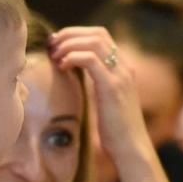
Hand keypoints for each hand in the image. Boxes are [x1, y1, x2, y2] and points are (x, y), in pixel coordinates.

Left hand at [46, 26, 148, 159]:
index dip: (76, 34)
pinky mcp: (112, 87)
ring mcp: (120, 75)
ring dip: (69, 44)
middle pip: (97, 33)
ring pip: (94, 42)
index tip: (57, 44)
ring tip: (55, 55)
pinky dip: (73, 57)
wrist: (131, 149)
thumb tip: (74, 76)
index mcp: (123, 68)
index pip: (101, 35)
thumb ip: (95, 85)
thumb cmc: (116, 132)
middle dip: (70, 34)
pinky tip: (62, 66)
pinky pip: (90, 59)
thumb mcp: (105, 102)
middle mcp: (124, 67)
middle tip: (52, 46)